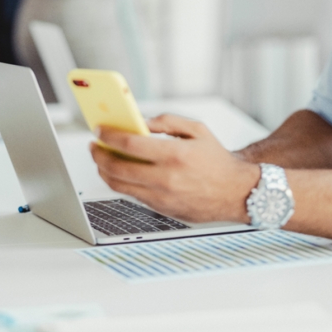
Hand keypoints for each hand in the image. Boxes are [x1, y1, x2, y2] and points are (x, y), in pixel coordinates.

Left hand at [90, 114, 261, 223]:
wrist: (237, 192)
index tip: (99, 130)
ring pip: (119, 186)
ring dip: (104, 171)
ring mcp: (162, 197)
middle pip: (117, 168)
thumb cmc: (217, 160)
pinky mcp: (161, 209)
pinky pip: (132, 195)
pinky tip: (118, 172)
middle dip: (99, 155)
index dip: (109, 136)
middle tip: (94, 146)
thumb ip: (167, 122)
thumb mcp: (197, 130)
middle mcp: (166, 178)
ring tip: (101, 159)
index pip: (130, 144)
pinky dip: (121, 182)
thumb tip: (140, 122)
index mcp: (175, 155)